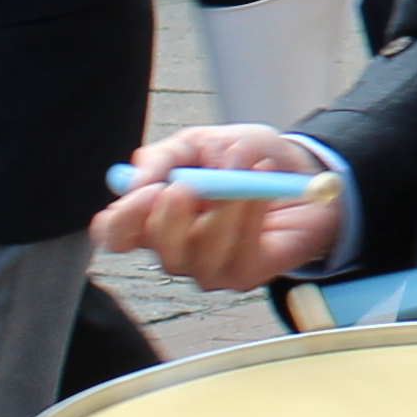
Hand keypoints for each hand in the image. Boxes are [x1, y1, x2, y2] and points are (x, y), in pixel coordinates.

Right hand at [100, 125, 341, 291]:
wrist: (300, 168)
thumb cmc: (242, 157)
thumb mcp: (201, 142)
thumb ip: (165, 156)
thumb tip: (137, 178)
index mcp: (153, 217)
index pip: (116, 235)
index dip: (121, 221)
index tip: (144, 193)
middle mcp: (177, 249)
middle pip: (159, 252)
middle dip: (171, 221)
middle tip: (186, 186)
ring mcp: (211, 267)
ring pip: (203, 256)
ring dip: (223, 210)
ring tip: (242, 170)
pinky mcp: (246, 274)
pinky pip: (241, 253)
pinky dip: (251, 214)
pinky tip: (260, 184)